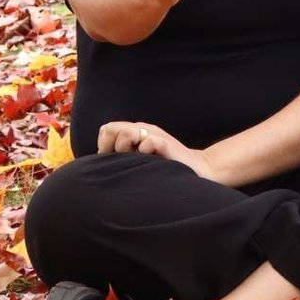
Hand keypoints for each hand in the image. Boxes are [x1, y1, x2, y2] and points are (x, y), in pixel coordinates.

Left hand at [96, 120, 221, 181]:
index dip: (104, 145)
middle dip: (112, 147)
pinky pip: (148, 142)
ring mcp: (155, 135)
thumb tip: (103, 162)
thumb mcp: (141, 159)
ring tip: (137, 160)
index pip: (107, 129)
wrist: (197, 170)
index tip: (113, 160)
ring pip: (126, 132)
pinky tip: (151, 161)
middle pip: (111, 129)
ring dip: (126, 150)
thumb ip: (124, 156)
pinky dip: (145, 152)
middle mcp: (143, 130)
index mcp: (135, 132)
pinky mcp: (166, 144)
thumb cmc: (166, 168)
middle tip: (124, 160)